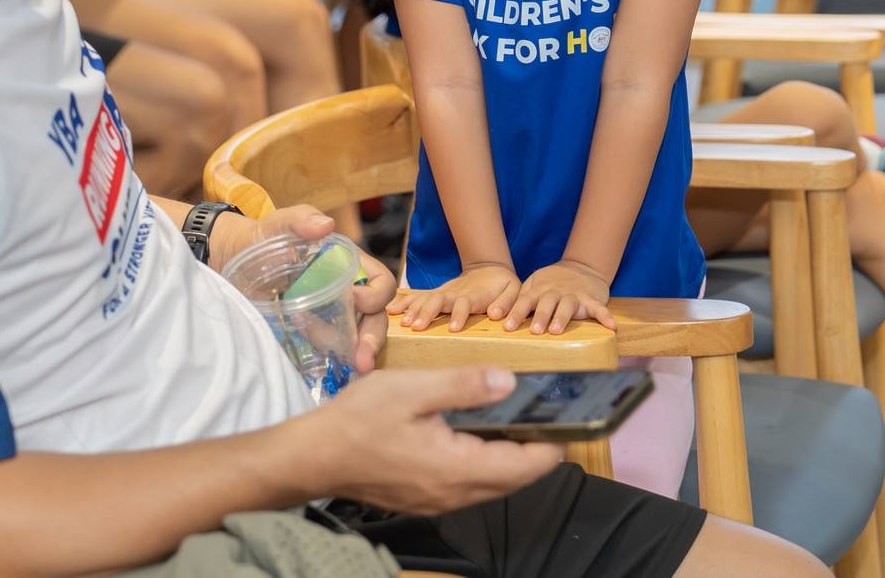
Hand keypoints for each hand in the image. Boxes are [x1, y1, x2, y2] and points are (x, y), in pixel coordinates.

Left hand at [224, 205, 396, 372]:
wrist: (234, 259)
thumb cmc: (266, 237)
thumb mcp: (281, 223)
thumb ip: (301, 219)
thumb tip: (325, 225)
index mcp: (350, 265)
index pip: (382, 283)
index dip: (376, 296)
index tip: (354, 298)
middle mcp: (348, 292)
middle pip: (375, 319)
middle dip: (371, 341)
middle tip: (361, 362)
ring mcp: (332, 315)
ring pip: (355, 339)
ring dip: (346, 350)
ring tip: (318, 347)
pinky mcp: (314, 334)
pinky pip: (331, 350)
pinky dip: (330, 359)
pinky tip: (321, 365)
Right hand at [291, 366, 561, 513]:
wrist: (311, 457)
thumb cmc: (358, 420)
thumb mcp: (412, 389)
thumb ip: (464, 385)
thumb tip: (510, 383)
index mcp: (458, 467)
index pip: (525, 465)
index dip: (553, 443)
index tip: (572, 418)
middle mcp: (454, 493)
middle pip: (514, 479)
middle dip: (536, 451)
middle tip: (550, 415)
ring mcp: (438, 501)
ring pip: (492, 485)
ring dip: (510, 458)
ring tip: (519, 422)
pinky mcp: (424, 498)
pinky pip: (469, 485)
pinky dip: (484, 463)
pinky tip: (476, 436)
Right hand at [390, 263, 521, 332]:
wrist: (488, 267)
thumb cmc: (502, 283)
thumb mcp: (513, 289)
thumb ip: (506, 302)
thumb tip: (495, 314)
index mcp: (473, 295)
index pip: (465, 304)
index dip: (459, 314)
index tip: (453, 328)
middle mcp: (454, 293)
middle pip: (438, 301)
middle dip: (427, 313)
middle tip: (416, 326)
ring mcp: (443, 292)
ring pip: (425, 298)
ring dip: (413, 309)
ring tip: (403, 323)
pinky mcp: (435, 294)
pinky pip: (417, 297)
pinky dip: (404, 302)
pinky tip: (391, 310)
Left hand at [507, 259, 616, 334]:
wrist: (581, 267)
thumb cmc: (550, 285)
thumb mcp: (532, 288)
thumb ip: (516, 302)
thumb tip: (493, 316)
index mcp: (538, 291)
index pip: (524, 300)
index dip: (514, 312)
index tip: (504, 324)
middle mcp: (554, 292)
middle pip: (545, 303)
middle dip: (539, 316)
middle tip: (533, 331)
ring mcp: (574, 294)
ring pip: (567, 305)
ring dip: (562, 317)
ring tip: (556, 331)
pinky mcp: (591, 298)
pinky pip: (599, 308)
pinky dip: (605, 316)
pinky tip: (611, 326)